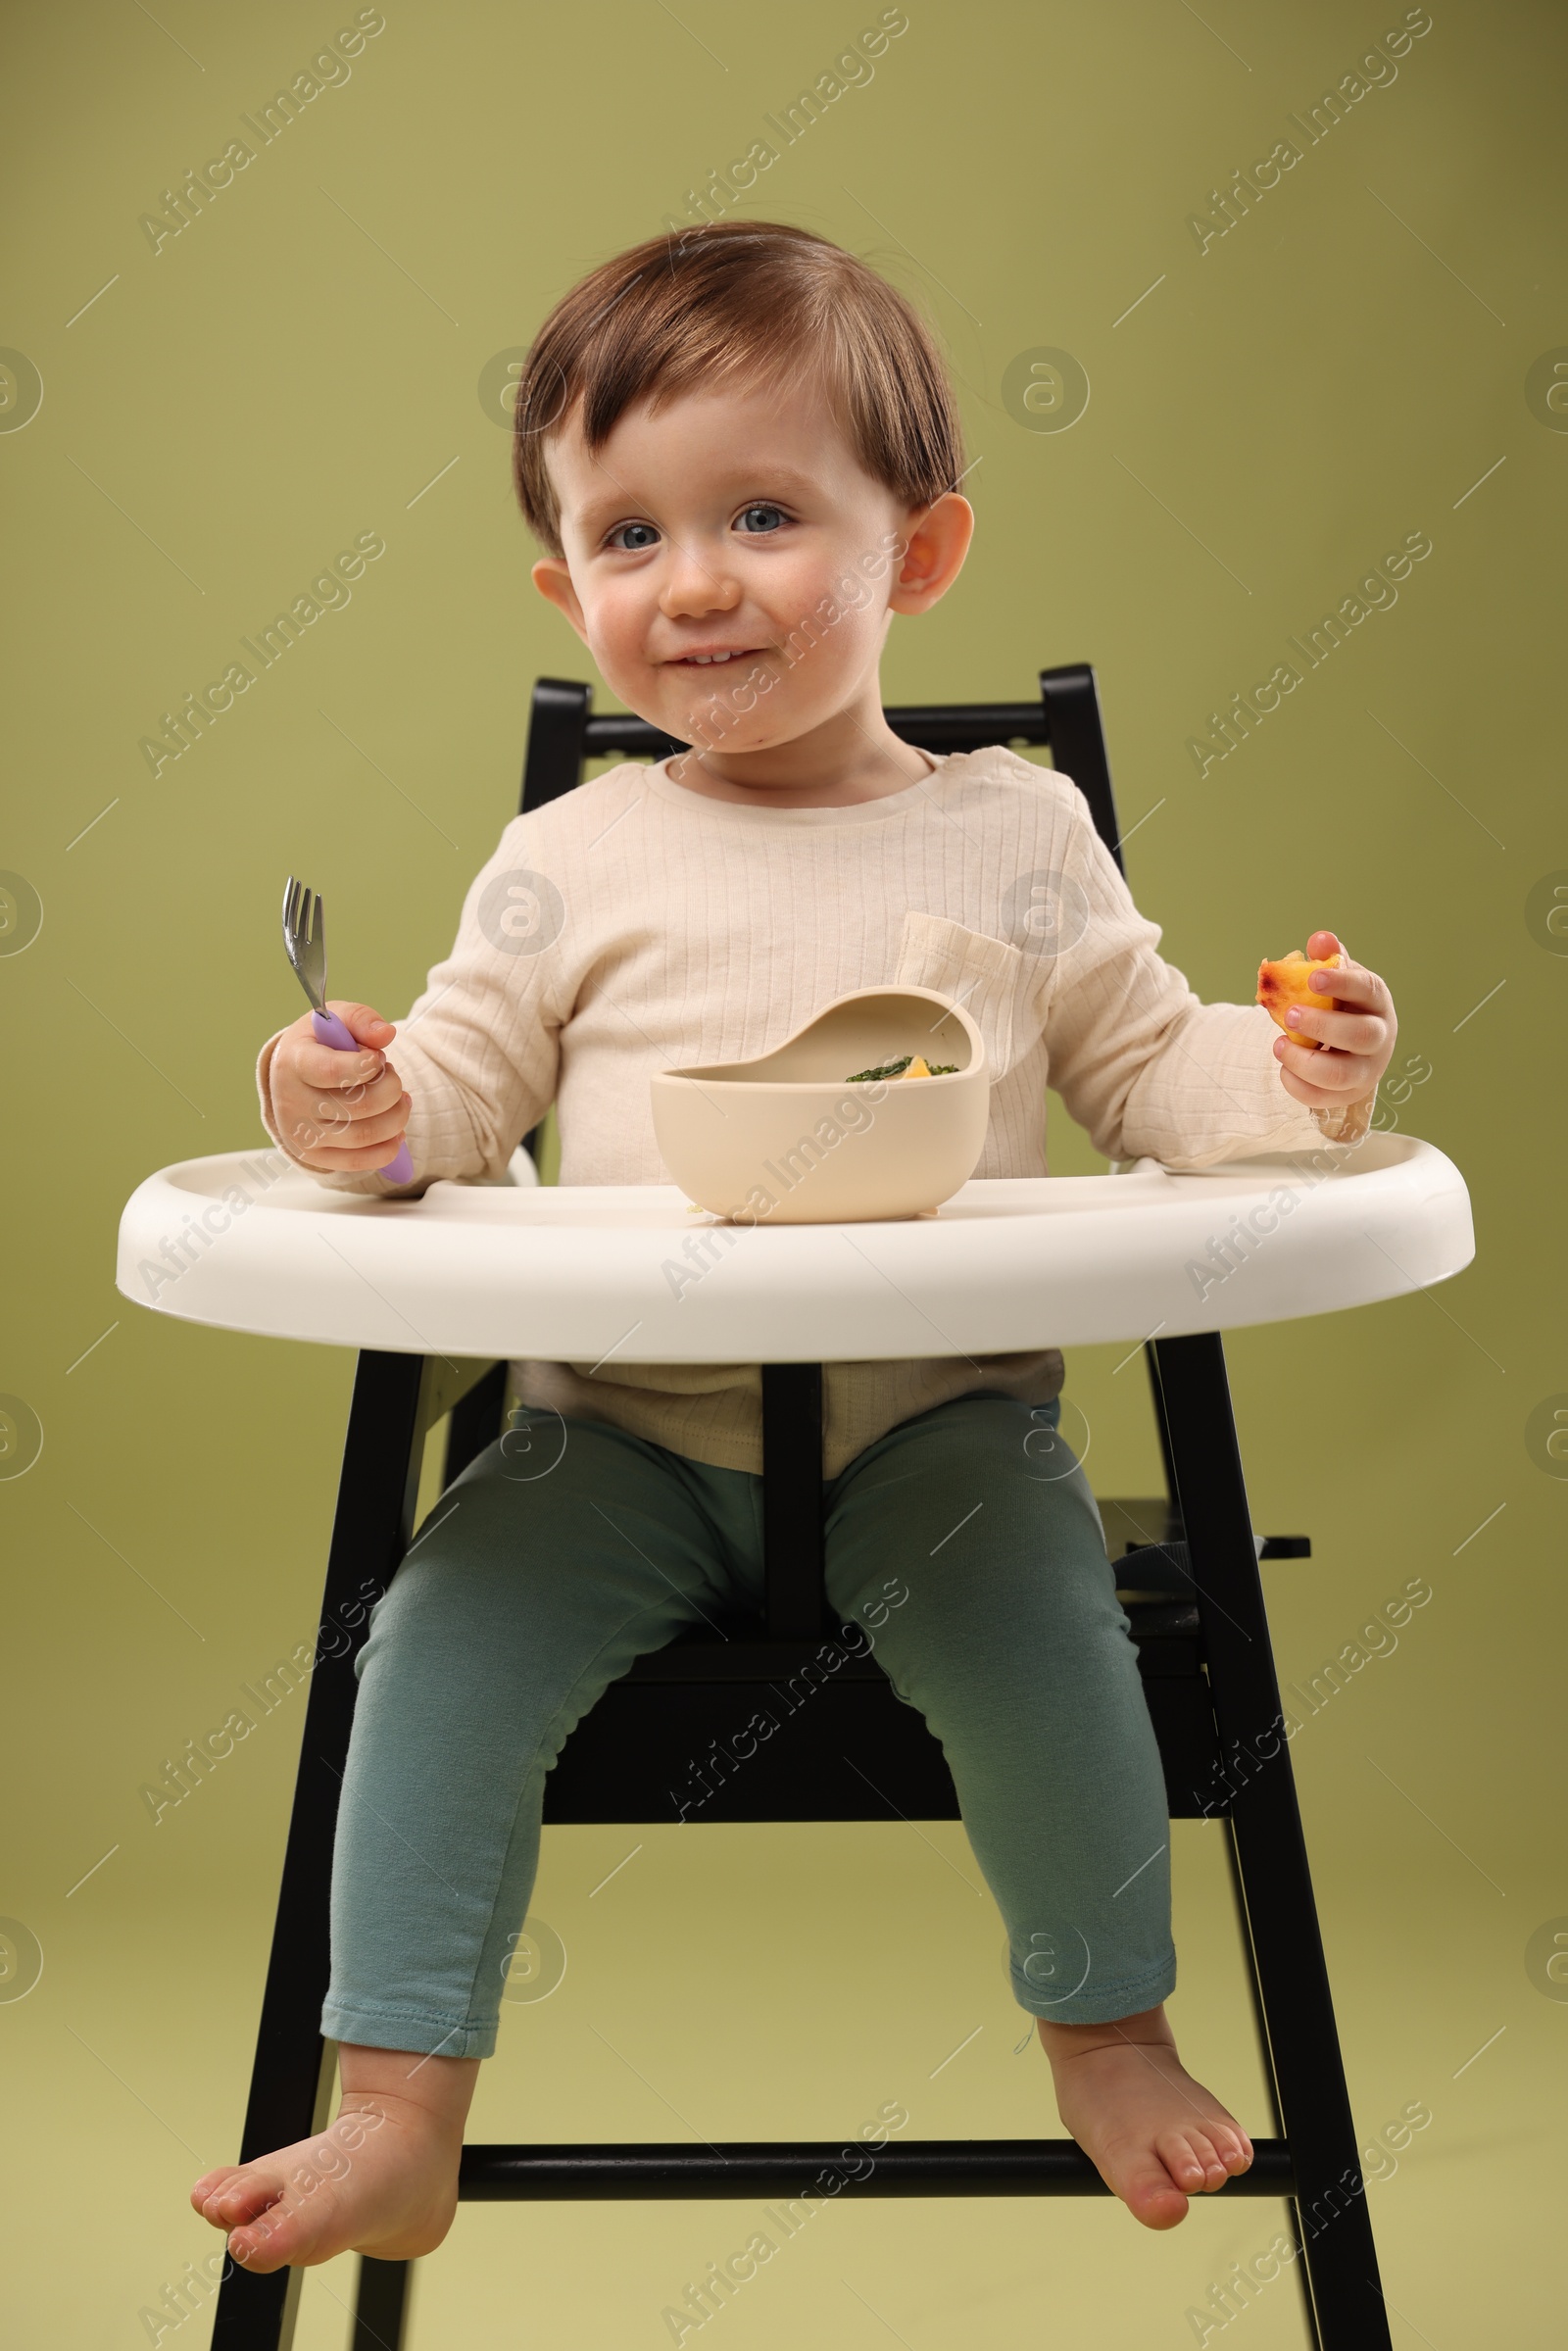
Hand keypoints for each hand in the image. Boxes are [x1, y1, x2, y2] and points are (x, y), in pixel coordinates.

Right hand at [269, 1000, 411, 1172]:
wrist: (291, 1077)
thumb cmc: (319, 1045)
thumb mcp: (335, 1019)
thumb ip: (361, 1019)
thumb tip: (385, 1034)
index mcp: (293, 1062)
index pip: (332, 1072)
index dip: (367, 1066)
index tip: (377, 1057)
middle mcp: (292, 1102)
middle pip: (358, 1106)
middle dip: (391, 1088)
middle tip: (390, 1076)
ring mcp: (302, 1135)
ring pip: (364, 1136)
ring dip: (396, 1116)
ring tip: (398, 1099)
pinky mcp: (315, 1157)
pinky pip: (360, 1162)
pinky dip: (389, 1147)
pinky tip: (396, 1129)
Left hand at [1270, 931, 1396, 1112]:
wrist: (1348, 1046)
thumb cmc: (1341, 1006)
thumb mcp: (1337, 981)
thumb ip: (1328, 961)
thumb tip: (1321, 939)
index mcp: (1377, 1001)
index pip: (1367, 989)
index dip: (1342, 983)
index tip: (1313, 978)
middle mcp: (1379, 1037)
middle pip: (1359, 1036)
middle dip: (1321, 1026)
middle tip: (1289, 1014)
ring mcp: (1366, 1070)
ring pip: (1339, 1074)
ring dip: (1303, 1061)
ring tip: (1278, 1045)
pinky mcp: (1347, 1095)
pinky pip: (1321, 1098)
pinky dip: (1296, 1084)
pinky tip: (1282, 1067)